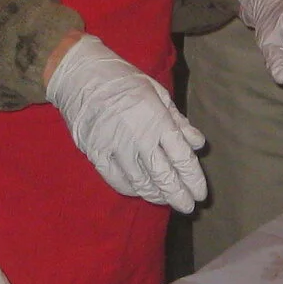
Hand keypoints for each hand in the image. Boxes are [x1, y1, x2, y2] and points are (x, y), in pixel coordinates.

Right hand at [45, 34, 205, 212]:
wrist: (81, 76)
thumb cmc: (124, 80)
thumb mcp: (158, 93)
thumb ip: (178, 122)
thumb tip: (198, 144)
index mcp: (158, 121)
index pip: (182, 158)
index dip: (193, 180)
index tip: (200, 194)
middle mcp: (140, 139)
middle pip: (164, 177)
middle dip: (179, 195)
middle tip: (188, 207)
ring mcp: (116, 148)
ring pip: (142, 183)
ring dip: (157, 195)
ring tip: (167, 200)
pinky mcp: (97, 154)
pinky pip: (117, 180)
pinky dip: (132, 190)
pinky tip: (141, 191)